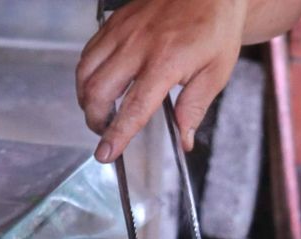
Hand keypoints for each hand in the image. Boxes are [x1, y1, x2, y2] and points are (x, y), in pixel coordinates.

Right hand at [77, 0, 247, 161]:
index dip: (117, 135)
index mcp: (165, 63)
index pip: (133, 108)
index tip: (105, 154)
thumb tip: (184, 138)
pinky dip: (87, 73)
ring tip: (99, 112)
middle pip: (97, 91)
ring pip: (85, 71)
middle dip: (95, 119)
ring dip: (86, 98)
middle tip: (105, 133)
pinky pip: (89, 51)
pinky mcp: (114, 22)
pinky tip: (99, 84)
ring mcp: (121, 32)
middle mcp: (136, 46)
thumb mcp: (216, 73)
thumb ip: (195, 108)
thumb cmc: (215, 28)